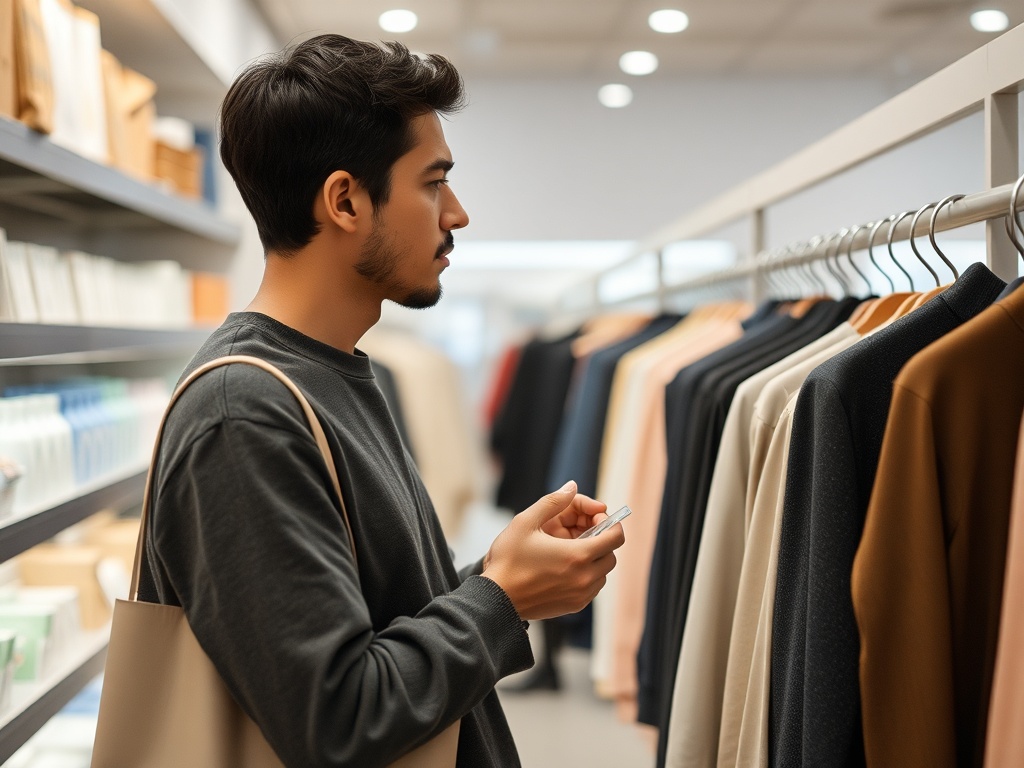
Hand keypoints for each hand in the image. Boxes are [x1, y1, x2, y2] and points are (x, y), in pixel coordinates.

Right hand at [481, 481, 624, 620]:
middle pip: (611, 555)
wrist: (495, 599)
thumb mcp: (525, 522)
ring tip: (570, 550)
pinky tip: (564, 568)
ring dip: (595, 560)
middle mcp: (585, 578)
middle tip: (580, 533)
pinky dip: (587, 576)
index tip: (594, 518)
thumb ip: (553, 501)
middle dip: (602, 541)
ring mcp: (581, 595)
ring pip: (603, 574)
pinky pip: (592, 588)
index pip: (616, 537)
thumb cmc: (508, 560)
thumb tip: (572, 487)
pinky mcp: (574, 607)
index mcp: (577, 555)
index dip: (610, 523)